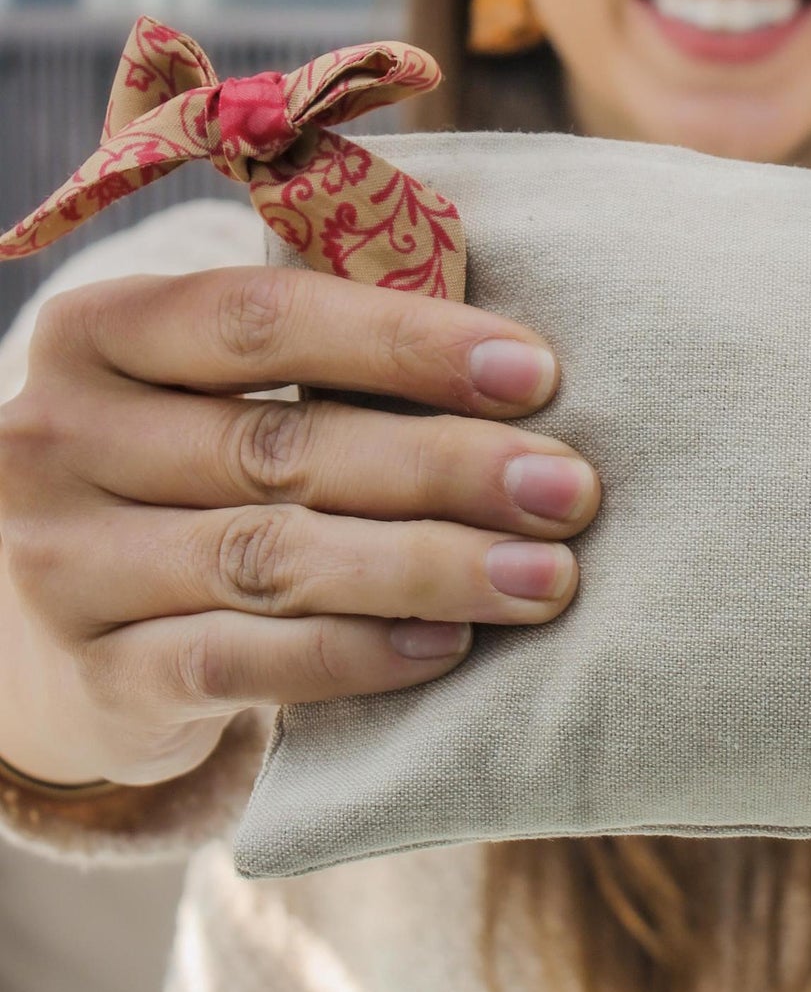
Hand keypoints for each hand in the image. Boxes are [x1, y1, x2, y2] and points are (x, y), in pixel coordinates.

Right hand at [0, 266, 597, 787]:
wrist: (62, 641)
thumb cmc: (186, 487)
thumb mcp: (210, 400)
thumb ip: (317, 366)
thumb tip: (516, 362)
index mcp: (99, 332)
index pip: (260, 316)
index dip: (406, 342)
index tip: (537, 372)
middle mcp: (60, 438)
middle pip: (282, 446)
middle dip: (447, 466)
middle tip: (568, 490)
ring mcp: (68, 564)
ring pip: (273, 559)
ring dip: (430, 566)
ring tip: (546, 577)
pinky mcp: (104, 675)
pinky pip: (243, 662)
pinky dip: (357, 653)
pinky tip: (450, 646)